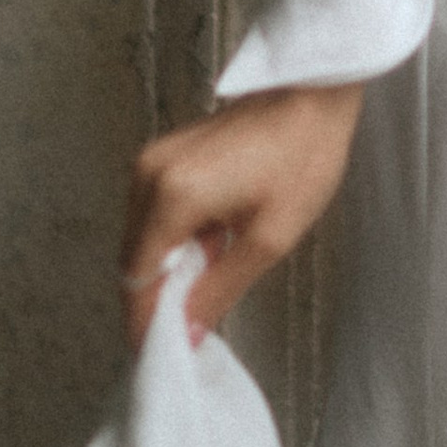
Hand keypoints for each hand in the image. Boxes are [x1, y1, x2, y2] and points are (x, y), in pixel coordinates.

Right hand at [120, 82, 364, 347]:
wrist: (313, 91)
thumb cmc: (303, 154)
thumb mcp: (270, 237)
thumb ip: (220, 289)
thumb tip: (188, 333)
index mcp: (171, 196)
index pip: (137, 280)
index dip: (146, 322)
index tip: (162, 354)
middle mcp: (149, 175)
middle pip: (133, 260)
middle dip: (158, 297)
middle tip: (192, 326)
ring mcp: (152, 161)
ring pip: (142, 239)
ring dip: (168, 268)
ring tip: (212, 278)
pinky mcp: (164, 156)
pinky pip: (154, 214)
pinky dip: (175, 240)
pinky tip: (212, 245)